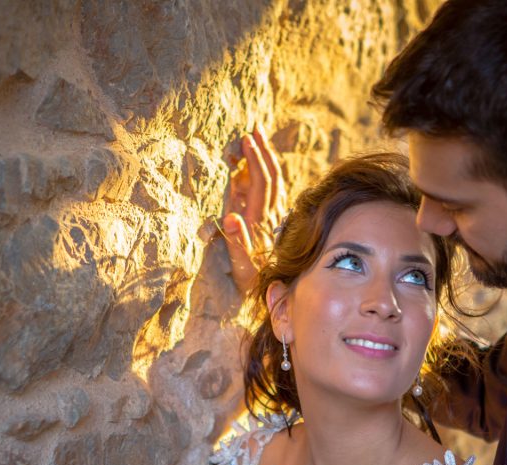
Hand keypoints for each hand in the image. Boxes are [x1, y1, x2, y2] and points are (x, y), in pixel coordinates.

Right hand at [222, 125, 286, 292]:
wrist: (274, 293)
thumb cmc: (252, 280)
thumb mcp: (241, 265)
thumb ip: (236, 241)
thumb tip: (231, 217)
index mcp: (260, 220)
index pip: (260, 182)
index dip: (254, 159)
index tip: (246, 139)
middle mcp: (271, 215)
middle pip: (272, 176)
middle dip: (263, 151)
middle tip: (255, 128)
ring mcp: (274, 217)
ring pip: (275, 182)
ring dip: (267, 159)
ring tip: (259, 139)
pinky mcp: (274, 222)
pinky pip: (272, 192)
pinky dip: (267, 174)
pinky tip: (263, 167)